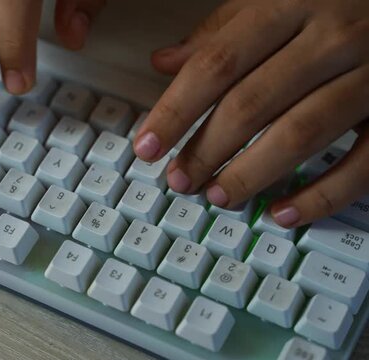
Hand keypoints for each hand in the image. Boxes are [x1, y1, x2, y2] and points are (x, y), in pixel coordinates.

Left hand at [133, 0, 368, 227]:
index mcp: (290, 3)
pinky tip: (283, 213)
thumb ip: (221, 30)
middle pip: (252, 104)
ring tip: (218, 196)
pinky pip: (361, 163)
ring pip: (300, 133)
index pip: (216, 65)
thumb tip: (166, 62)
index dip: (175, 111)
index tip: (147, 146)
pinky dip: (321, 195)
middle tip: (180, 180)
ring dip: (251, 174)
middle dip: (206, 150)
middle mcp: (331, 36)